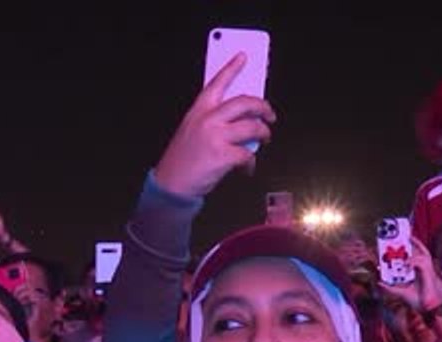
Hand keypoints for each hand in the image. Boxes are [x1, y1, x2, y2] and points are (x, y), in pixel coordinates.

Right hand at [154, 53, 275, 197]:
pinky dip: (251, 163)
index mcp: (198, 110)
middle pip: (244, 103)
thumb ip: (214, 121)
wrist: (171, 184)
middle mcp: (207, 119)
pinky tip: (246, 168)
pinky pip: (248, 154)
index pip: (217, 82)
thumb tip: (242, 121)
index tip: (243, 57)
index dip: (232, 68)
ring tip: (265, 139)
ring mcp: (216, 136)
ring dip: (264, 133)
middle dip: (263, 107)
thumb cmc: (182, 159)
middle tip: (269, 114)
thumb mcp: (192, 131)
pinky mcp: (223, 155)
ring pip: (253, 127)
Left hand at [380, 237, 441, 311]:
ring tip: (404, 245)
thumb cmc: (420, 301)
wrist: (429, 309)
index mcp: (420, 271)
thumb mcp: (401, 293)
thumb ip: (390, 288)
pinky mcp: (429, 273)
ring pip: (422, 253)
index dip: (410, 246)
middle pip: (422, 249)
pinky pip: (419, 262)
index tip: (400, 240)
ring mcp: (429, 270)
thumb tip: (379, 283)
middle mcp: (425, 268)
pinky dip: (411, 262)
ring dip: (412, 249)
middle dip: (414, 241)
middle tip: (405, 234)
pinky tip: (405, 266)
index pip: (416, 255)